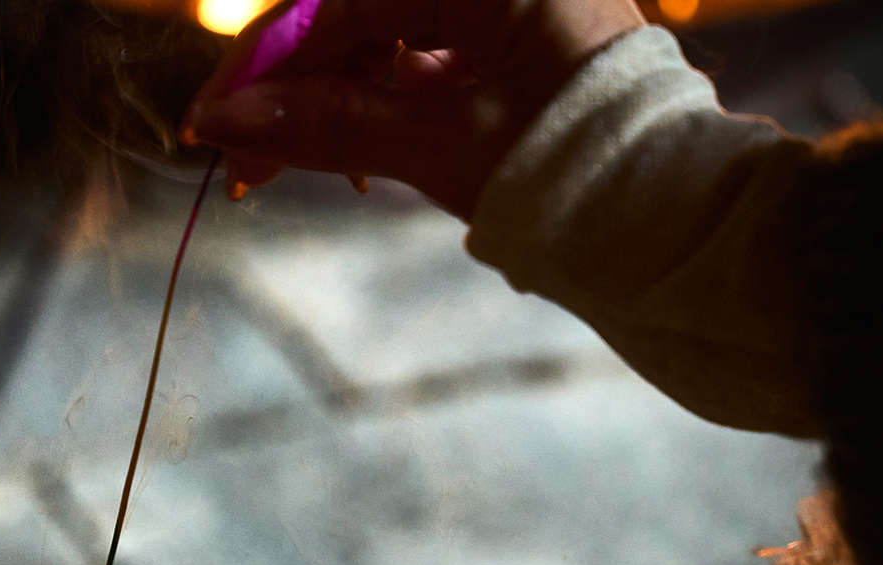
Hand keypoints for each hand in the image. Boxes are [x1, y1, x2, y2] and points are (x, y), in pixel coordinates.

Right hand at [183, 0, 643, 214]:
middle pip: (357, 13)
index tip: (213, 116)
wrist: (669, 225)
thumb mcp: (437, 146)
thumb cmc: (573, 173)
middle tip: (242, 159)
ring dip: (331, 99)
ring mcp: (506, 5)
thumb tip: (226, 124)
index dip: (267, 63)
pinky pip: (420, 55)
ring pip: (382, 35)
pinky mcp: (511, 40)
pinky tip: (352, 157)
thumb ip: (327, 125)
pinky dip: (379, 102)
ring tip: (292, 170)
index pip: (342, 0)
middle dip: (294, 87)